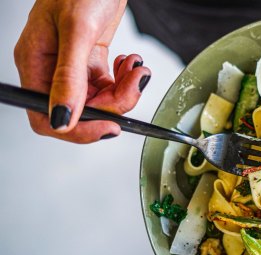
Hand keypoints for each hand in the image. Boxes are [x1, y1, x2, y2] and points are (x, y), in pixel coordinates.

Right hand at [14, 0, 150, 142]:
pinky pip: (110, 86)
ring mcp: (71, 66)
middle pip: (81, 112)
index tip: (110, 127)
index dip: (79, 130)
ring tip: (137, 69)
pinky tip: (131, 63)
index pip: (47, 117)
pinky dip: (126, 80)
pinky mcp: (91, 61)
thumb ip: (70, 76)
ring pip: (100, 100)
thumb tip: (64, 118)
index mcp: (34, 64)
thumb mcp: (77, 31)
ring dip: (125, 91)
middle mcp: (51, 69)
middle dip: (113, 104)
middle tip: (133, 85)